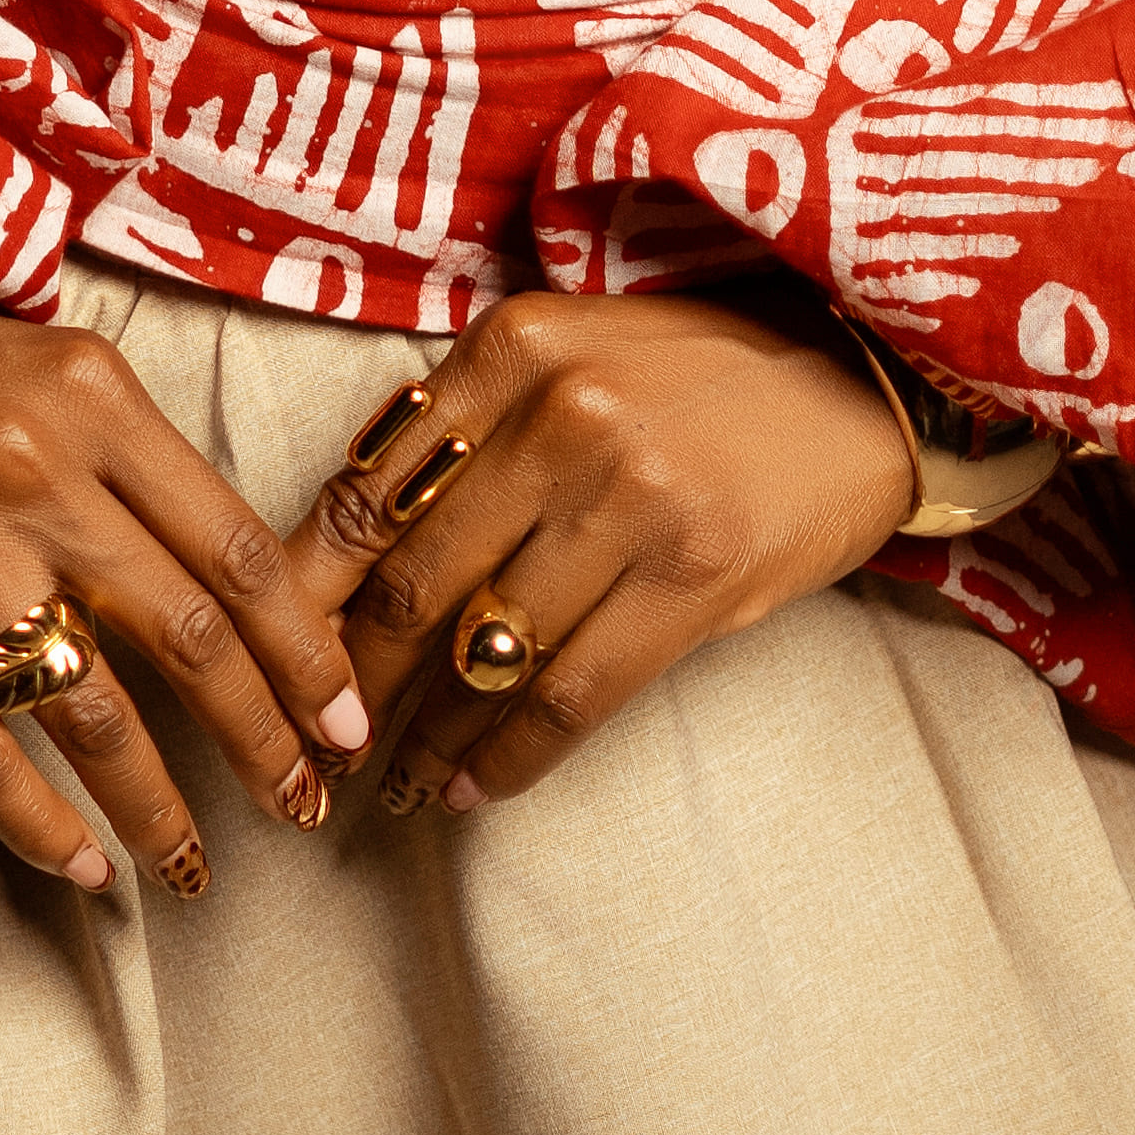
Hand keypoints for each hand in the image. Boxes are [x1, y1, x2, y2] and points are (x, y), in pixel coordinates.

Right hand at [0, 269, 374, 901]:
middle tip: (301, 804)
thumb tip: (240, 591)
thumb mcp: (49, 367)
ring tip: (194, 862)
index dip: (304, 651)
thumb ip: (137, 463)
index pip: (237, 548)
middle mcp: (31, 469)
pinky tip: (81, 865)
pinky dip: (34, 822)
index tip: (344, 721)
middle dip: (259, 738)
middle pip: (185, 634)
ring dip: (155, 805)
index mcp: (93, 397)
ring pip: (89, 711)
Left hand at [279, 287, 915, 817]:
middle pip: (410, 581)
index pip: (369, 490)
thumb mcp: (574, 349)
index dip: (303, 598)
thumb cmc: (701, 370)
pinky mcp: (695, 574)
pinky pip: (570, 693)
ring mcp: (630, 495)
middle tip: (311, 747)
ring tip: (394, 784)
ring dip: (425, 736)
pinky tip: (475, 787)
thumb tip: (344, 541)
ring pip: (484, 650)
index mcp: (510, 347)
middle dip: (347, 684)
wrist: (865, 376)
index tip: (268, 663)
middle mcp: (560, 413)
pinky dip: (510, 756)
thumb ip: (468, 421)